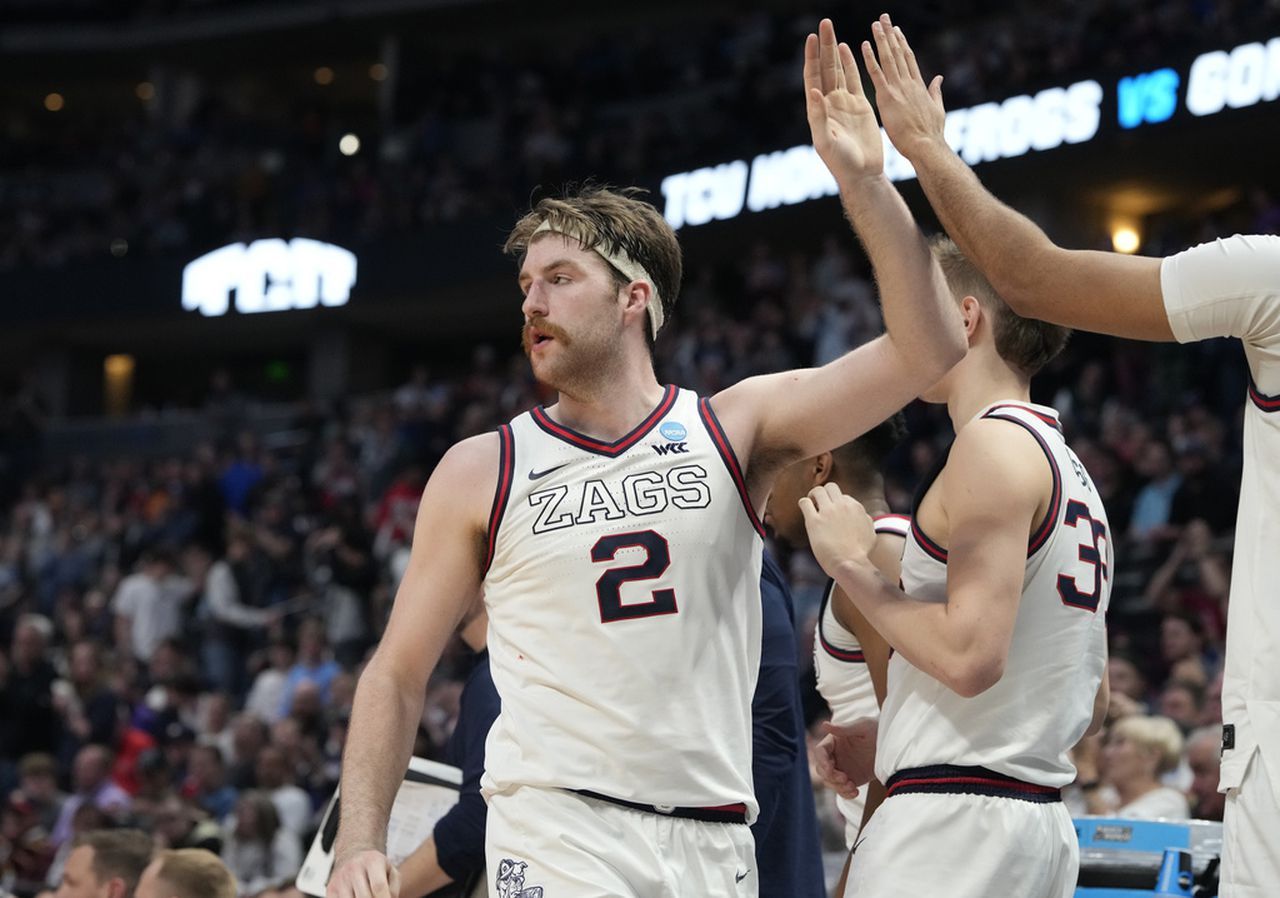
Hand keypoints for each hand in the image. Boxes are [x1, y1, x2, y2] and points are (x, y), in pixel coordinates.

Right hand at [327, 850, 399, 897]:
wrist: (352, 855)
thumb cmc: (374, 866)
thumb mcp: (390, 871)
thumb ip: (393, 888)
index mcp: (372, 861)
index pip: (378, 886)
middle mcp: (354, 868)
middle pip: (365, 897)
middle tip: (376, 897)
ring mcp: (340, 879)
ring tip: (367, 896)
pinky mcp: (330, 889)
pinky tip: (355, 896)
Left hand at [798, 483, 875, 578]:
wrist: (850, 563)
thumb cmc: (861, 553)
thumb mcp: (871, 533)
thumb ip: (865, 521)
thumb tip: (863, 516)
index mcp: (855, 507)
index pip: (843, 497)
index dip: (837, 504)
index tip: (833, 513)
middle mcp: (842, 505)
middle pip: (831, 487)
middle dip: (825, 493)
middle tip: (820, 503)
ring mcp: (827, 512)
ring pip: (817, 490)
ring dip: (813, 496)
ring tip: (811, 505)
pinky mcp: (814, 521)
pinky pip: (805, 503)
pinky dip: (804, 504)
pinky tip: (805, 511)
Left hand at [803, 19, 882, 182]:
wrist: (862, 172)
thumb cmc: (840, 162)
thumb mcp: (825, 141)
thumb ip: (819, 117)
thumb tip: (814, 93)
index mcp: (817, 110)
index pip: (812, 78)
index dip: (811, 58)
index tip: (811, 38)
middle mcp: (828, 103)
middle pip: (825, 69)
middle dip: (824, 46)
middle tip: (824, 23)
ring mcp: (843, 103)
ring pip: (838, 71)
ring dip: (834, 51)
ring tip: (832, 31)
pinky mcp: (859, 105)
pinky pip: (854, 79)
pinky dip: (851, 64)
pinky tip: (847, 49)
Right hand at [813, 718, 878, 797]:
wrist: (892, 745)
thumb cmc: (876, 730)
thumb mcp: (862, 726)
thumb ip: (843, 728)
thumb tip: (823, 725)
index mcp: (834, 741)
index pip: (820, 752)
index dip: (822, 761)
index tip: (830, 769)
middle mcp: (834, 756)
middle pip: (821, 769)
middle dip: (830, 776)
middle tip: (845, 778)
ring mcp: (842, 769)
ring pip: (830, 782)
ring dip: (838, 787)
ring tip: (852, 786)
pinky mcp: (850, 779)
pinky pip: (842, 790)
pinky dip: (846, 794)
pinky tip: (855, 792)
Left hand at [861, 14, 946, 160]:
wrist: (926, 147)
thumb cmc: (931, 134)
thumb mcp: (937, 109)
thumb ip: (935, 91)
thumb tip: (939, 78)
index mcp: (919, 86)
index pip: (908, 59)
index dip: (902, 43)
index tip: (897, 30)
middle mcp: (909, 83)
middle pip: (898, 53)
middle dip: (891, 34)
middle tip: (884, 17)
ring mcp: (898, 88)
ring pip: (888, 58)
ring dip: (881, 39)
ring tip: (876, 23)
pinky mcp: (887, 98)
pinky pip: (876, 74)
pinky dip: (870, 59)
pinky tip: (864, 44)